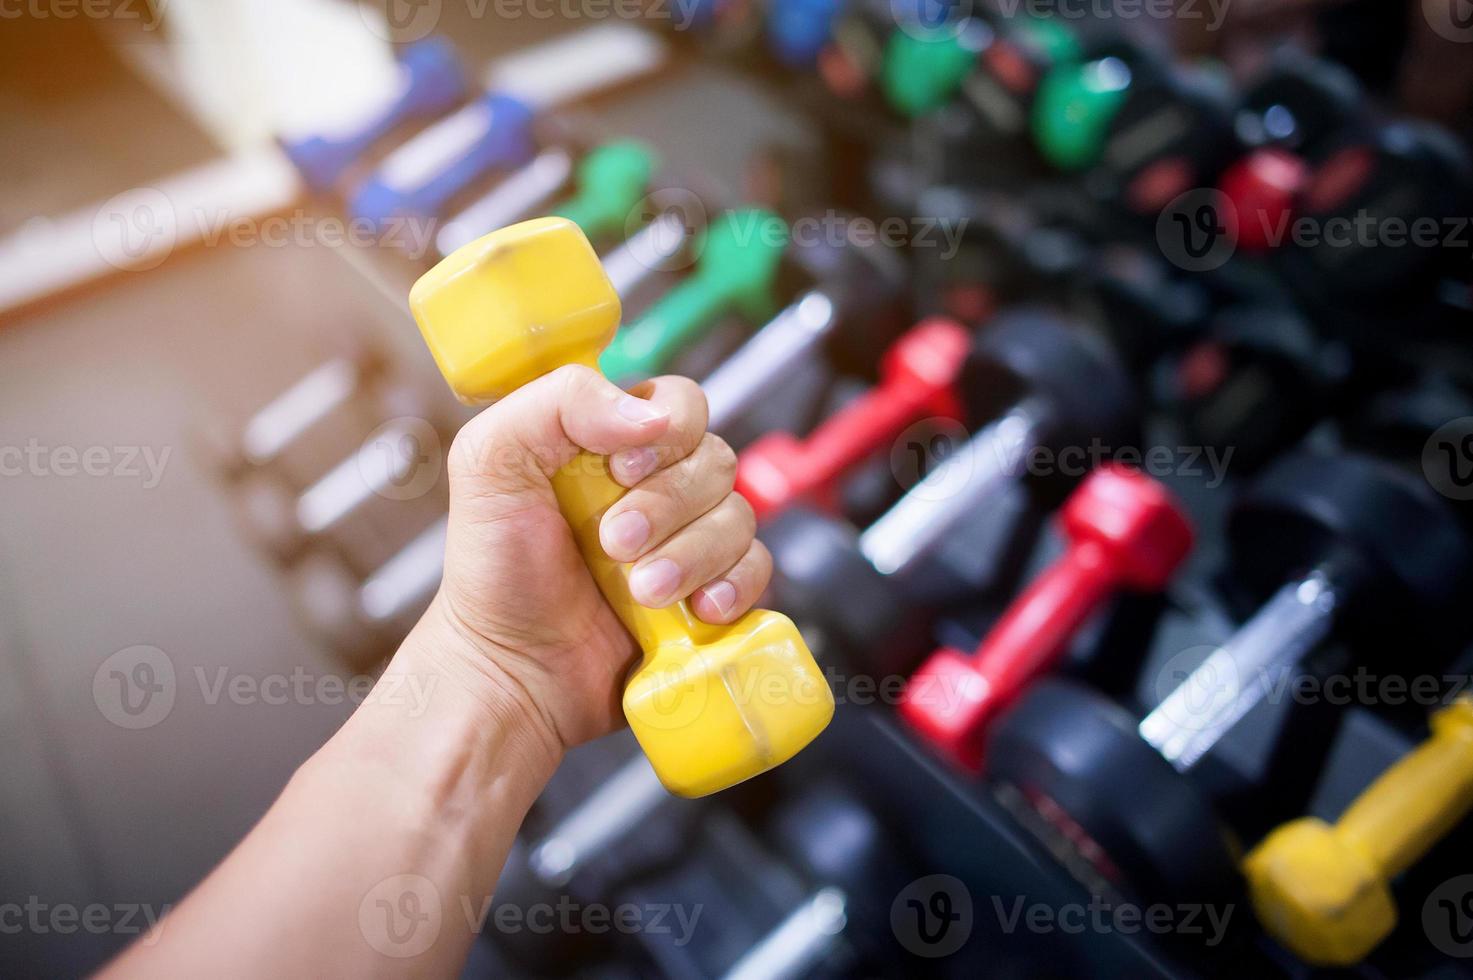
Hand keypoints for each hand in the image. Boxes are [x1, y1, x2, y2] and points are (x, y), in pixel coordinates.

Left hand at [425, 365, 770, 757]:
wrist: (510, 672)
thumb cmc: (492, 568)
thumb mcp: (491, 461)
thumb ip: (558, 402)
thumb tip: (650, 413)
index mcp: (611, 441)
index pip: (681, 403)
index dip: (669, 430)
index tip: (621, 471)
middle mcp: (657, 485)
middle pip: (715, 460)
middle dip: (668, 506)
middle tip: (615, 545)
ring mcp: (688, 541)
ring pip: (739, 517)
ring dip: (693, 555)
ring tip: (642, 592)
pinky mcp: (711, 593)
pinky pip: (758, 571)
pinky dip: (736, 587)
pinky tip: (698, 610)